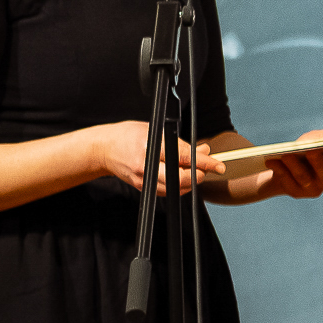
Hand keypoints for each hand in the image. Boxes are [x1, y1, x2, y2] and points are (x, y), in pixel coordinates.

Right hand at [91, 121, 224, 192]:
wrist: (104, 149)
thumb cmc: (129, 136)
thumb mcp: (156, 130)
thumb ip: (181, 142)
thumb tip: (204, 150)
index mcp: (151, 147)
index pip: (184, 157)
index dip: (205, 162)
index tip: (218, 165)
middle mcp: (146, 166)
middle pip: (180, 179)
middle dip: (198, 176)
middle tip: (207, 169)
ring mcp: (143, 179)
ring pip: (175, 189)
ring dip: (190, 182)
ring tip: (195, 171)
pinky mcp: (141, 187)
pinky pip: (166, 192)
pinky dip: (178, 187)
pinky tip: (183, 177)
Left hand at [256, 125, 322, 200]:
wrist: (281, 169)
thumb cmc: (303, 150)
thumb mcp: (315, 139)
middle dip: (319, 162)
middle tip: (312, 151)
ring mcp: (312, 189)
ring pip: (304, 178)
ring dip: (295, 165)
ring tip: (285, 154)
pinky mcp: (295, 193)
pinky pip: (288, 182)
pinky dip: (280, 170)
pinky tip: (271, 160)